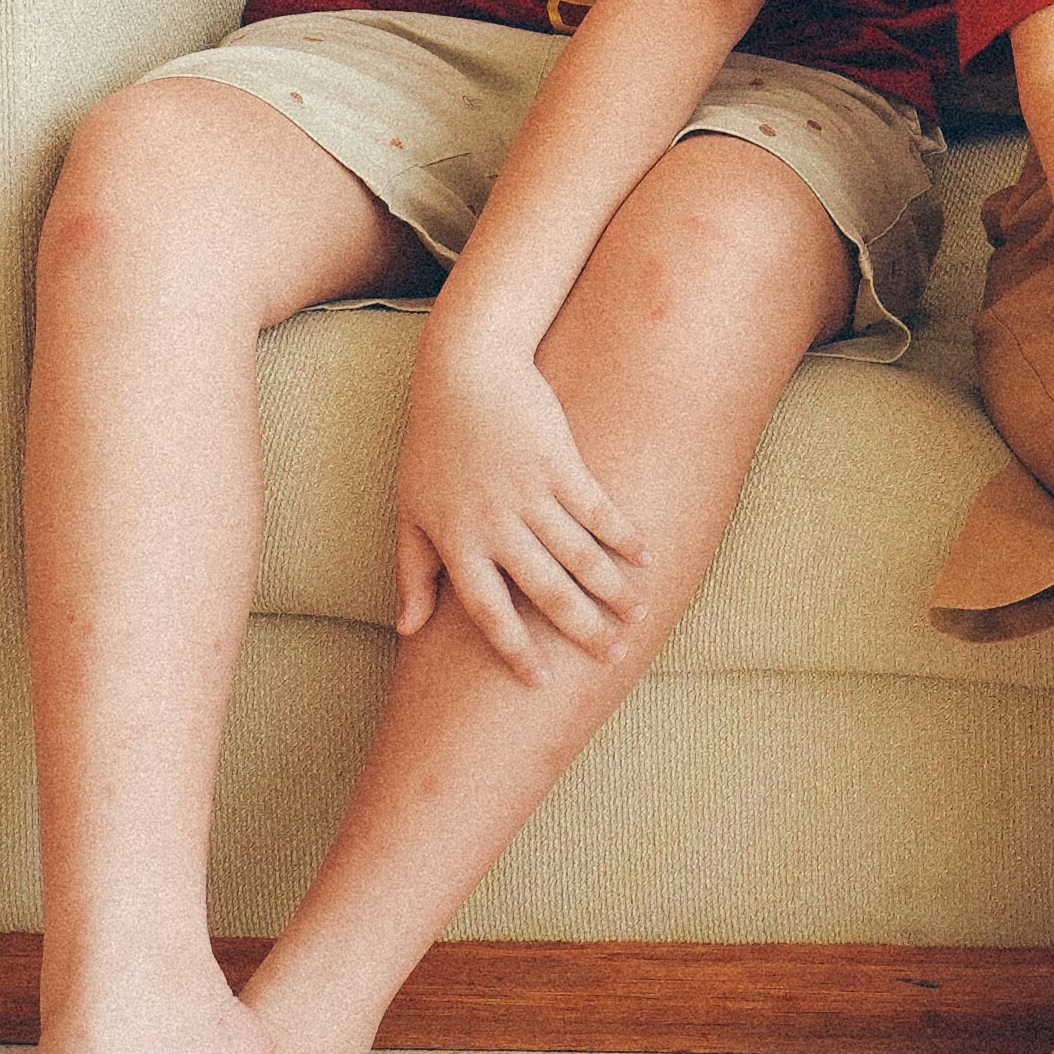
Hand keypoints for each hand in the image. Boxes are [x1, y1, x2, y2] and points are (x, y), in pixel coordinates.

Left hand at [394, 336, 646, 677]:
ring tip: (637, 612)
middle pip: (546, 591)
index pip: (488, 612)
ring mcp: (530, 493)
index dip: (515, 649)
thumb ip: (411, 572)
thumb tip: (407, 631)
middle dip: (582, 628)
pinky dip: (624, 535)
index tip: (540, 681)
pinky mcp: (559, 462)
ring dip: (613, 588)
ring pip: (579, 556)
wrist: (465, 371)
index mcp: (457, 542)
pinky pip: (598, 509)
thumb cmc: (433, 443)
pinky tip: (646, 555)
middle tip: (613, 655)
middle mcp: (495, 525)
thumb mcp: (411, 509)